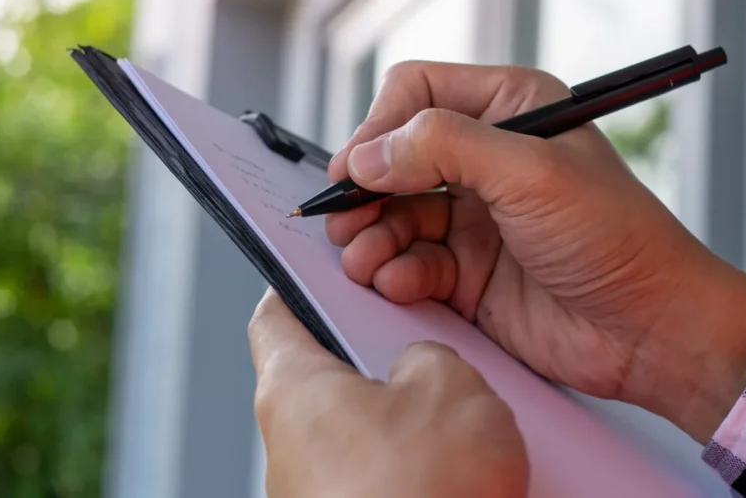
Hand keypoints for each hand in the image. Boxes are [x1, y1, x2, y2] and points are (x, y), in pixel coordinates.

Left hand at [249, 289, 526, 497]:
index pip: (276, 315)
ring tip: (468, 425)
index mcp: (292, 389)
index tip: (327, 270)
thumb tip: (423, 368)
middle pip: (331, 379)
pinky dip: (422, 473)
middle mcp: (288, 447)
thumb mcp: (450, 384)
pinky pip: (386, 482)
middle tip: (433, 350)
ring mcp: (315, 496)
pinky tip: (466, 476)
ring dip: (414, 426)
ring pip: (366, 436)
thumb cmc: (421, 493)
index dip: (304, 284)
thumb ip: (430, 355)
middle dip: (387, 364)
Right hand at [324, 61, 745, 441]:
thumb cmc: (616, 237)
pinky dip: (393, 273)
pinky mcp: (469, 274)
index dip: (381, 125)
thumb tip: (368, 154)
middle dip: (365, 187)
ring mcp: (476, 217)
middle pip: (393, 156)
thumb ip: (445, 148)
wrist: (652, 329)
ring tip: (365, 259)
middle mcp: (489, 157)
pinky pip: (409, 263)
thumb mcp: (532, 173)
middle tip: (343, 218)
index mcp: (512, 108)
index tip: (358, 167)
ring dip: (370, 236)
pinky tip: (398, 284)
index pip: (419, 92)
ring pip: (393, 214)